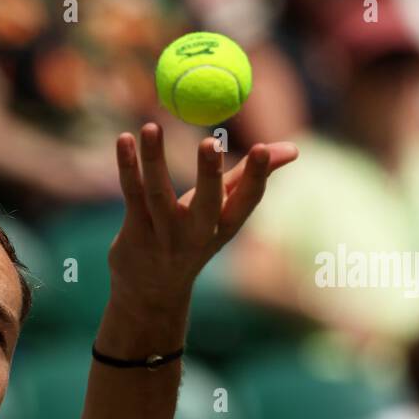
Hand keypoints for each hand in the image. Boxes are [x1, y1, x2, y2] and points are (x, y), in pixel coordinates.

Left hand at [106, 124, 298, 334]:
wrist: (151, 293)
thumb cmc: (192, 239)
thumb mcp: (224, 215)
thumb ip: (249, 178)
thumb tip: (294, 149)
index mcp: (224, 226)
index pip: (246, 201)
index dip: (256, 176)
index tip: (262, 147)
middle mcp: (197, 234)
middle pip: (206, 203)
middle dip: (210, 175)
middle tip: (210, 142)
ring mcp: (163, 236)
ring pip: (158, 193)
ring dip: (154, 160)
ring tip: (152, 126)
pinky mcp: (134, 234)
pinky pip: (131, 195)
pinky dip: (128, 167)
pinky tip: (124, 140)